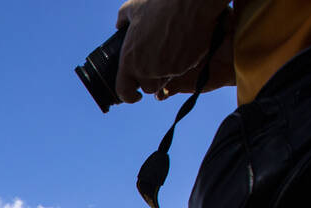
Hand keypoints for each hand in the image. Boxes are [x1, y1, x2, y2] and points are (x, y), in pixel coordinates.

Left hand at [114, 0, 233, 103]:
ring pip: (166, 80)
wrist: (190, 2)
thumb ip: (124, 18)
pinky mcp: (183, 67)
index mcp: (129, 59)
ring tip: (172, 51)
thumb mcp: (134, 8)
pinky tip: (184, 45)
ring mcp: (165, 70)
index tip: (135, 96)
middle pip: (149, 88)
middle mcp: (145, 69)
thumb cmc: (161, 3)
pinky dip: (183, 63)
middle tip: (158, 65)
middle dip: (154, 80)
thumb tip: (120, 24)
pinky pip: (183, 71)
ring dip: (168, 72)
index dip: (129, 96)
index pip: (124, 91)